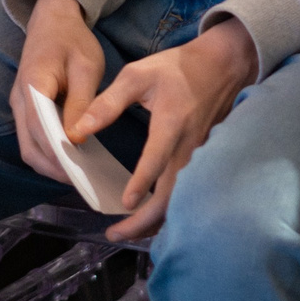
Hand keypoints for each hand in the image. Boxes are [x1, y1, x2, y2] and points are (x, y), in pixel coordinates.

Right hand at [12, 0, 109, 187]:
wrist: (52, 19)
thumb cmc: (73, 40)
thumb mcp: (86, 67)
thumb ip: (81, 102)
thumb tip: (76, 139)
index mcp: (34, 83)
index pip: (40, 128)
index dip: (56, 153)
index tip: (78, 172)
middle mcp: (19, 98)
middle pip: (29, 145)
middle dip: (53, 167)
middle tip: (83, 182)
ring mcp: (18, 104)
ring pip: (28, 145)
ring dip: (49, 163)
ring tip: (79, 175)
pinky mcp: (25, 107)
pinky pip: (31, 137)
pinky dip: (48, 152)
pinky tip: (72, 158)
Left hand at [74, 16, 257, 241]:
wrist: (221, 66)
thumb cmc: (176, 69)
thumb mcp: (137, 75)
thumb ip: (107, 103)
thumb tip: (78, 130)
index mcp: (171, 123)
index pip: (158, 158)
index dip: (142, 182)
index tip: (125, 203)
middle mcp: (188, 146)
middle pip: (171, 195)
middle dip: (143, 221)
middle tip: (114, 234)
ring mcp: (198, 157)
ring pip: (179, 200)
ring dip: (153, 222)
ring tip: (126, 232)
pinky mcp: (202, 162)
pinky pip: (185, 194)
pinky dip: (166, 211)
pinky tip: (148, 218)